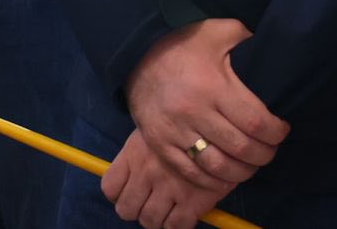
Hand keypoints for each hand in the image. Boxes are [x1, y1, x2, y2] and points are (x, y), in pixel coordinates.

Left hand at [103, 128, 232, 228]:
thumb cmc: (190, 120)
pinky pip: (176, 226)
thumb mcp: (158, 127)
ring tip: (170, 207)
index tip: (133, 189)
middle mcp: (148, 172)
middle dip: (138, 208)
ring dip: (157, 218)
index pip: (110, 187)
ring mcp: (170, 188)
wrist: (226, 119)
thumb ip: (141, 150)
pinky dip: (178, 223)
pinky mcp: (193, 201)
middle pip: (127, 209)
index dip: (120, 192)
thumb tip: (130, 175)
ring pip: (150, 221)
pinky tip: (186, 211)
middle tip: (152, 200)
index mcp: (135, 153)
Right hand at [125, 19, 289, 195]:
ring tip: (252, 166)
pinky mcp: (160, 145)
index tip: (282, 131)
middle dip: (263, 155)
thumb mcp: (217, 31)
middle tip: (271, 151)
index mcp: (213, 86)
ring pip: (216, 166)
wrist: (137, 56)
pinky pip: (190, 173)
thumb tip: (273, 38)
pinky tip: (226, 177)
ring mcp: (175, 132)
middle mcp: (194, 112)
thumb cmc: (184, 43)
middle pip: (239, 148)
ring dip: (241, 173)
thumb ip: (246, 34)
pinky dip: (212, 181)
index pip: (255, 121)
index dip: (275, 133)